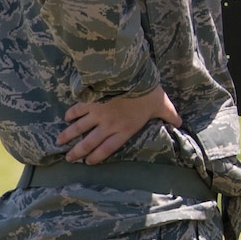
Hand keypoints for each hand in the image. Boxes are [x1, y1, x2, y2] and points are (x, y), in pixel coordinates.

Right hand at [57, 86, 181, 163]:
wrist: (131, 77)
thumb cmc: (148, 93)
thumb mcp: (163, 106)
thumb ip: (170, 116)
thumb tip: (181, 123)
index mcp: (125, 130)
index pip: (108, 148)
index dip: (97, 156)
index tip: (88, 162)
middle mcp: (108, 125)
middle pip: (90, 142)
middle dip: (78, 151)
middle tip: (69, 158)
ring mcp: (97, 113)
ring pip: (79, 128)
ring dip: (69, 136)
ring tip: (59, 143)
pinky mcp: (91, 101)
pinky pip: (78, 109)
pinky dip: (71, 114)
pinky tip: (66, 118)